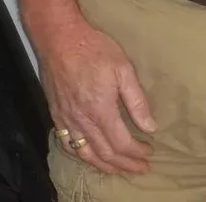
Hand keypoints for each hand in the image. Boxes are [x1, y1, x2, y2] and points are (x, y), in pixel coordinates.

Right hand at [35, 16, 156, 174]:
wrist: (58, 36)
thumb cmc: (92, 48)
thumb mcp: (122, 69)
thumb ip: (137, 101)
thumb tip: (150, 127)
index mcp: (101, 110)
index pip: (122, 144)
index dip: (137, 153)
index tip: (149, 153)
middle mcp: (82, 120)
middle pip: (105, 153)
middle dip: (125, 165)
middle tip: (140, 168)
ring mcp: (66, 118)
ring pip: (85, 153)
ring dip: (103, 165)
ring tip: (118, 168)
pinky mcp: (55, 112)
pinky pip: (67, 142)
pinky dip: (80, 154)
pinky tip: (88, 153)